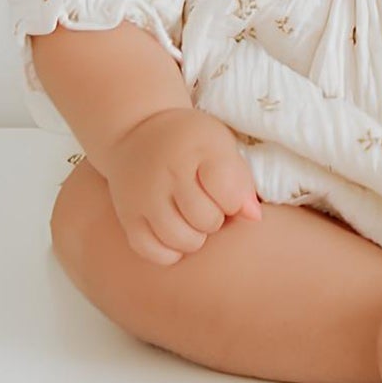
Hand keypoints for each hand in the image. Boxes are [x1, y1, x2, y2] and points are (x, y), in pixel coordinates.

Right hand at [98, 106, 260, 265]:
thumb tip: (254, 217)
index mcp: (196, 150)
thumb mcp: (220, 144)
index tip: (230, 194)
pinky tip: (176, 234)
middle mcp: (166, 175)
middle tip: (211, 206)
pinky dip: (170, 251)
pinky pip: (152, 252)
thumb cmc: (190, 141)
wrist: (138, 131)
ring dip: (196, 238)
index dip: (236, 201)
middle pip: (205, 220)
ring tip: (195, 221)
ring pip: (180, 240)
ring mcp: (143, 199)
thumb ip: (240, 178)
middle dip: (216, 219)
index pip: (228, 193)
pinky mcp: (127, 218)